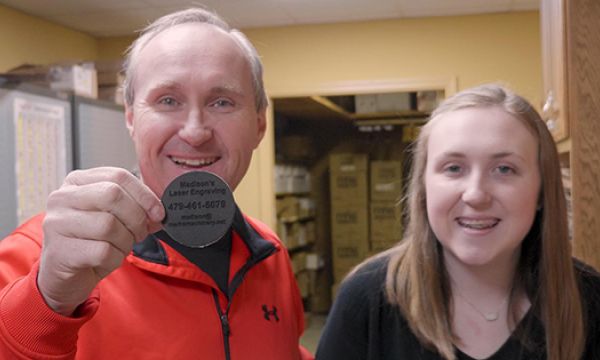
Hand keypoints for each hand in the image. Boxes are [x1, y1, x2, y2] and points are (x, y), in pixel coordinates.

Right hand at [37, 167, 164, 315]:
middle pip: (113, 195)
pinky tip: (107, 260)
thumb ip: (135, 208)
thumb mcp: (113, 218)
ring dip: (126, 241)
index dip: (144, 194)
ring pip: (109, 225)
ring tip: (121, 247)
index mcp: (78, 182)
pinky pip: (103, 251)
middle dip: (136, 217)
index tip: (158, 213)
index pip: (118, 176)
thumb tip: (159, 213)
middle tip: (140, 233)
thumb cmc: (91, 241)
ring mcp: (57, 223)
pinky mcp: (60, 251)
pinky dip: (115, 258)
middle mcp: (62, 197)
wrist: (65, 276)